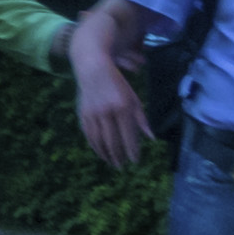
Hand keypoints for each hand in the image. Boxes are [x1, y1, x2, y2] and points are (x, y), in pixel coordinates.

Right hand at [70, 31, 153, 168]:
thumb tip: (150, 138)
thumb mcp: (133, 98)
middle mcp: (107, 112)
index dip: (132, 150)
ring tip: (111, 163)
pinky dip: (94, 145)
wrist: (92, 68)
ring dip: (105, 154)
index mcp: (122, 107)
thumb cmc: (117, 83)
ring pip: (99, 140)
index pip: (128, 135)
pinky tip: (99, 151)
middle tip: (122, 166)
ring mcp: (93, 113)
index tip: (135, 161)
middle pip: (113, 141)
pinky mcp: (83, 113)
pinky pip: (88, 134)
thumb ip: (141, 119)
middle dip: (118, 156)